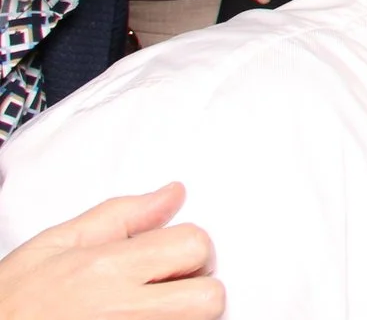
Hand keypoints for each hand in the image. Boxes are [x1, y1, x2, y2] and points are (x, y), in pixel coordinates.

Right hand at [0, 185, 222, 319]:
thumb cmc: (12, 303)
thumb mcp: (53, 245)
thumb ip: (120, 216)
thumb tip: (173, 194)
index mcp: (108, 269)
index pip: (195, 245)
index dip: (190, 249)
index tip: (170, 259)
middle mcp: (125, 310)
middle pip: (210, 297)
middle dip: (198, 290)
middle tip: (167, 290)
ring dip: (184, 317)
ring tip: (149, 311)